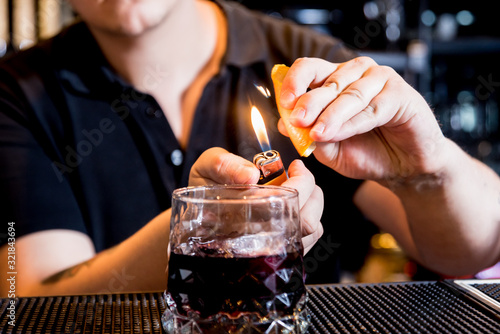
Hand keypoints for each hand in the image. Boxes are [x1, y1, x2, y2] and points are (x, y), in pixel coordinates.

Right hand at [189, 147, 323, 253]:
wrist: (196, 216)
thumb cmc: (204, 189)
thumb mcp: (206, 167)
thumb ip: (224, 165)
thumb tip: (251, 174)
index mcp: (246, 215)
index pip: (292, 200)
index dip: (302, 179)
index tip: (295, 166)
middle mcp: (262, 238)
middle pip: (308, 220)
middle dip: (313, 192)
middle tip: (301, 176)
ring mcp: (271, 248)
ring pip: (312, 231)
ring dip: (312, 205)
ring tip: (300, 190)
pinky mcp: (278, 251)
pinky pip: (308, 240)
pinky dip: (309, 219)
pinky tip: (296, 206)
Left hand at [278, 57, 446, 185]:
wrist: (403, 168)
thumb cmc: (367, 153)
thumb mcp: (329, 149)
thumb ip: (308, 135)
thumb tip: (284, 123)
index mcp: (334, 81)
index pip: (309, 69)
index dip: (295, 82)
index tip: (284, 103)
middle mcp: (355, 74)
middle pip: (327, 80)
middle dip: (310, 102)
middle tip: (298, 120)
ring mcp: (379, 79)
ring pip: (349, 94)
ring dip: (330, 115)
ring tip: (317, 133)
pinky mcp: (400, 92)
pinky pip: (372, 107)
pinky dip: (352, 122)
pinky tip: (338, 134)